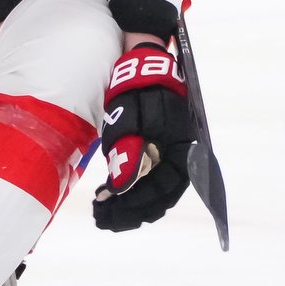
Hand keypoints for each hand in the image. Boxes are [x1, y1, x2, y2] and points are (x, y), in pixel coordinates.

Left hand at [92, 41, 196, 231]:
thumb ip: (127, 150)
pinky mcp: (160, 154)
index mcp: (183, 149)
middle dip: (130, 211)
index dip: (137, 204)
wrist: (144, 66)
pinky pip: (151, 181)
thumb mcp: (129, 116)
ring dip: (130, 206)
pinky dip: (132, 192)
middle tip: (101, 219)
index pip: (165, 189)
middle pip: (160, 197)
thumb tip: (120, 188)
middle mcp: (183, 158)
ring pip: (156, 192)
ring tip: (102, 214)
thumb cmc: (138, 89)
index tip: (109, 210)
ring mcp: (172, 156)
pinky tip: (110, 196)